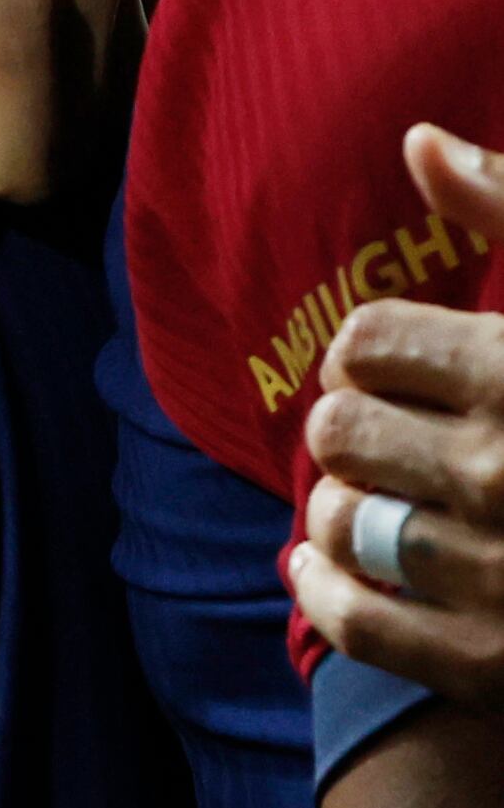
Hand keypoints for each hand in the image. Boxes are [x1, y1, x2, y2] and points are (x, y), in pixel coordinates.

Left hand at [294, 123, 503, 702]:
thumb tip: (419, 142)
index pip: (365, 343)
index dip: (367, 349)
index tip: (390, 365)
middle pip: (341, 428)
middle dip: (349, 423)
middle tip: (378, 432)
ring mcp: (503, 577)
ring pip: (341, 519)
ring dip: (338, 503)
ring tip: (367, 494)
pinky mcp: (500, 665)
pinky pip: (361, 625)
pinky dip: (324, 593)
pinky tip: (321, 569)